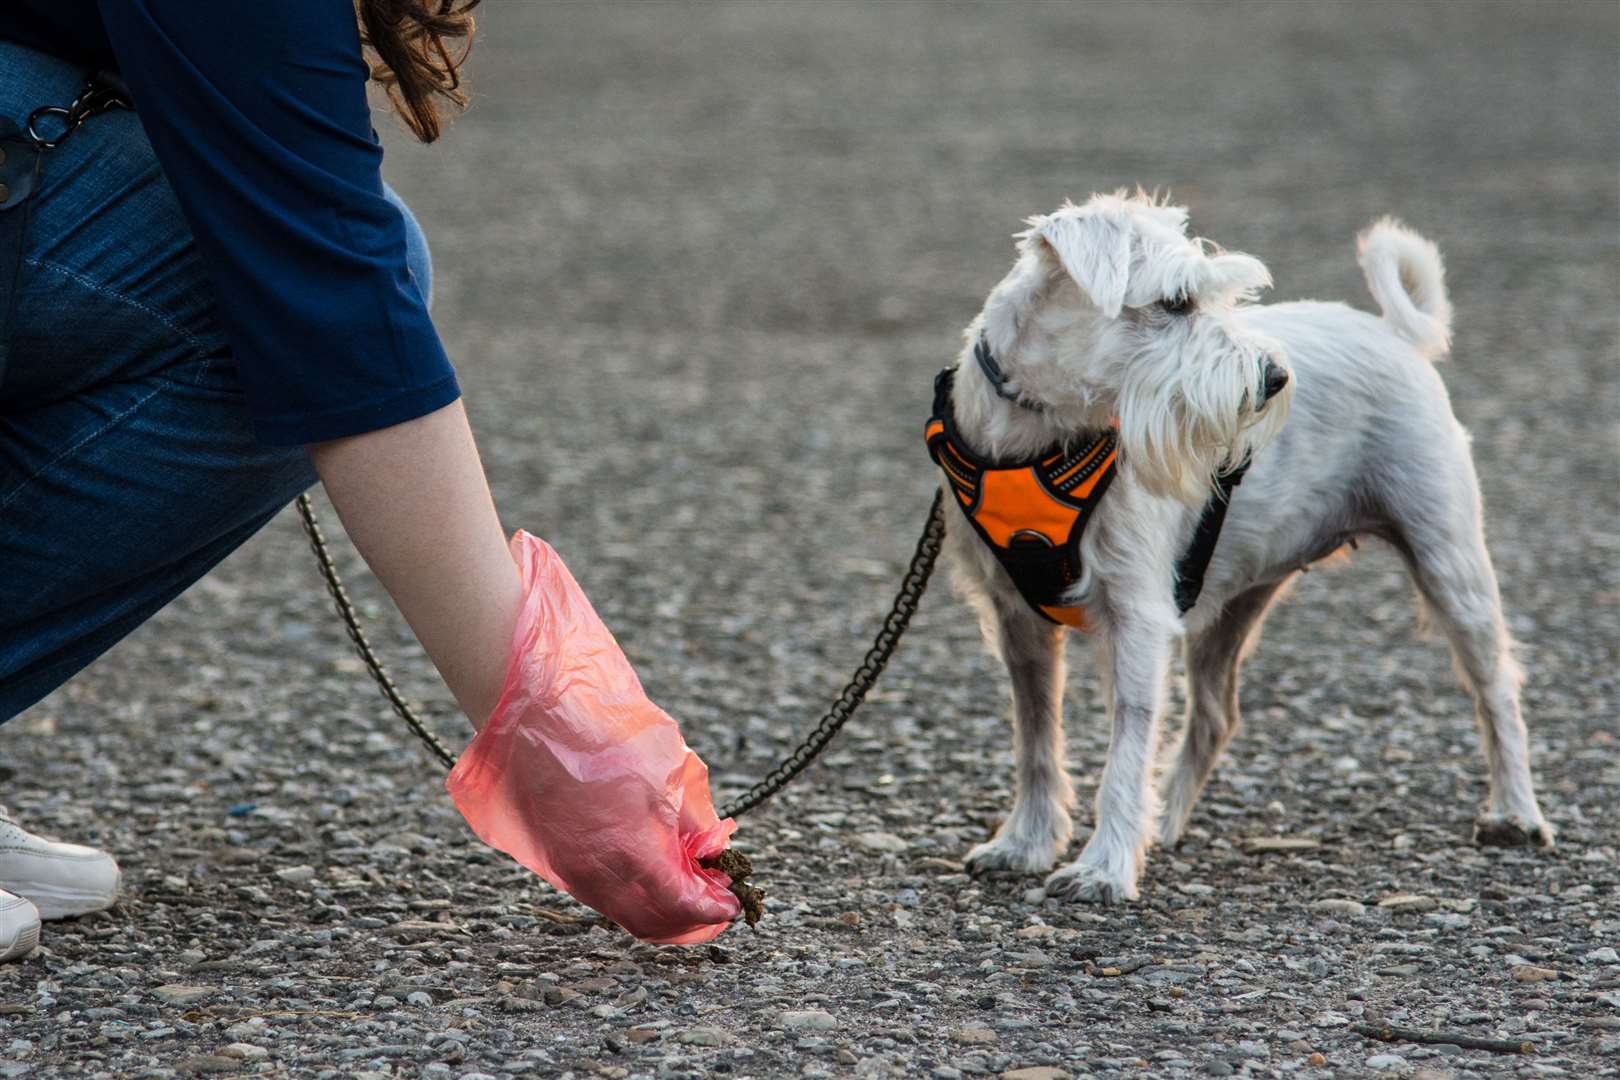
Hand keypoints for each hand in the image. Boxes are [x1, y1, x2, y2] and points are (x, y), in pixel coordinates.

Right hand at [446, 531, 740, 942]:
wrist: (536, 706)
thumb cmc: (606, 726)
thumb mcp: (668, 766)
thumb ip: (693, 817)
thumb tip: (713, 848)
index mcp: (628, 850)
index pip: (680, 904)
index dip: (711, 906)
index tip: (731, 898)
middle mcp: (595, 871)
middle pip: (651, 922)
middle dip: (688, 918)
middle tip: (713, 898)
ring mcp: (567, 867)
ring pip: (622, 910)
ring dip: (658, 906)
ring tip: (686, 882)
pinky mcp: (551, 855)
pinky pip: (598, 891)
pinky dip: (629, 890)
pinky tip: (648, 866)